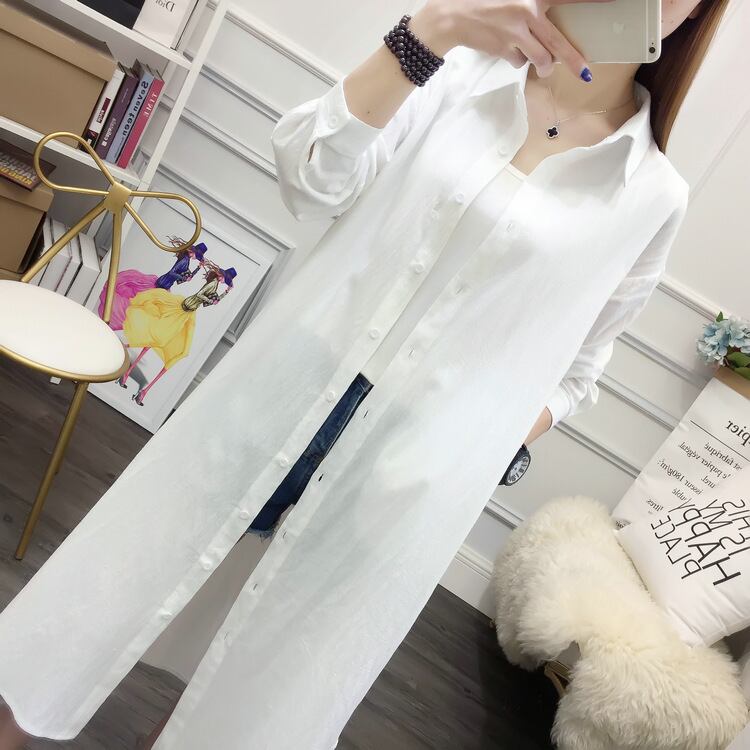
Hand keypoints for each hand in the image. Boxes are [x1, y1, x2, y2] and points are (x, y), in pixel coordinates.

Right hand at [418, 0, 615, 79]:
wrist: (453, 16)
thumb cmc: (485, 2)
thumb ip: (534, 8)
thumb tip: (552, 24)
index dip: (594, 0)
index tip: (615, 3)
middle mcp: (528, 12)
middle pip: (557, 43)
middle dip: (572, 60)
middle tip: (584, 73)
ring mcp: (517, 34)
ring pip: (540, 59)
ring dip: (541, 65)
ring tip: (540, 65)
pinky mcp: (505, 50)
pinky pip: (520, 62)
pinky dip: (517, 59)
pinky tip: (507, 49)